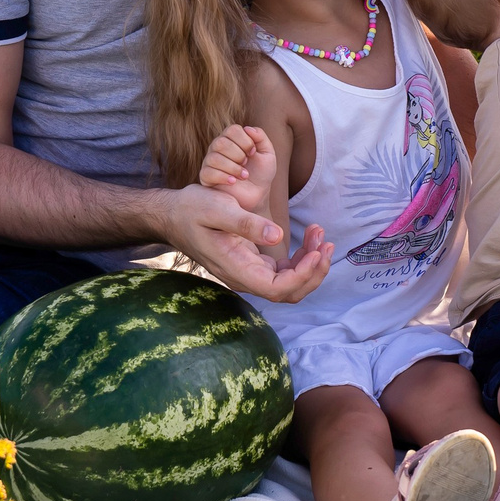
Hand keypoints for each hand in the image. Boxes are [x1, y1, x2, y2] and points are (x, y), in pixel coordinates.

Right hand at [156, 184, 333, 301]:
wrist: (174, 214)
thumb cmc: (192, 209)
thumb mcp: (217, 208)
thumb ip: (245, 224)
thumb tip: (277, 236)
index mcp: (236, 269)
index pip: (277, 289)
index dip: (302, 276)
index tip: (317, 252)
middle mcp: (245, 277)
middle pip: (289, 292)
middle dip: (314, 271)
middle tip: (325, 241)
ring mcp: (250, 272)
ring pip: (291, 283)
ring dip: (312, 263)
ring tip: (320, 234)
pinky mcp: (254, 263)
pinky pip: (285, 270)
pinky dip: (303, 257)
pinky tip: (310, 236)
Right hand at [198, 123, 276, 216]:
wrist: (257, 195)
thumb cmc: (261, 173)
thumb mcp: (267, 153)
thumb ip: (260, 137)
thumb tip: (247, 128)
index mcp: (232, 138)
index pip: (232, 130)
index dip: (245, 141)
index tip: (253, 153)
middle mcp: (218, 147)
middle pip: (221, 142)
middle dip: (238, 155)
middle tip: (246, 164)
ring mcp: (210, 162)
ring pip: (214, 158)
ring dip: (233, 168)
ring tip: (244, 176)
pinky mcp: (206, 177)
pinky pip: (208, 172)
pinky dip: (223, 177)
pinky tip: (233, 182)